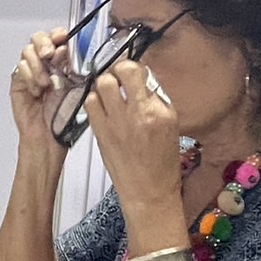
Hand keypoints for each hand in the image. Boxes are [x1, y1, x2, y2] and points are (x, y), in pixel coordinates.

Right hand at [10, 28, 73, 151]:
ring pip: (28, 52)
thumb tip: (70, 48)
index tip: (63, 37)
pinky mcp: (18, 82)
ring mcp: (31, 73)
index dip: (58, 34)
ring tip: (46, 82)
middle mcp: (46, 65)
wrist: (50, 137)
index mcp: (63, 62)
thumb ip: (74, 65)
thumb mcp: (77, 86)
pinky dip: (29, 77)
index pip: (58, 37)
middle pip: (38, 39)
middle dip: (44, 43)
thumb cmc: (66, 117)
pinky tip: (37, 90)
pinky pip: (19, 69)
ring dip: (37, 65)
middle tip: (49, 54)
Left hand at [85, 60, 183, 234]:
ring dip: (103, 86)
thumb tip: (142, 80)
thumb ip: (156, 101)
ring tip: (109, 94)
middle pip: (119, 72)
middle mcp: (138, 113)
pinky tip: (101, 108)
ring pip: (101, 85)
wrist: (149, 192)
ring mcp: (117, 123)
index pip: (142, 73)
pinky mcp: (100, 133)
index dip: (133, 69)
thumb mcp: (170, 125)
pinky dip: (94, 101)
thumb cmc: (162, 163)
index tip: (131, 72)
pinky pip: (90, 104)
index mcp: (160, 111)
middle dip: (117, 71)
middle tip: (117, 78)